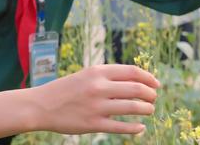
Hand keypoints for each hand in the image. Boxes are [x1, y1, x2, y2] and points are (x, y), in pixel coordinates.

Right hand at [32, 64, 159, 134]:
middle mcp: (99, 87)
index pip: (132, 71)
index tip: (156, 83)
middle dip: (150, 94)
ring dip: (146, 109)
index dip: (148, 77)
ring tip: (149, 110)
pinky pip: (121, 127)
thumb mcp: (87, 74)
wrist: (43, 104)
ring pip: (132, 108)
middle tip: (154, 98)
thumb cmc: (68, 88)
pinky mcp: (93, 124)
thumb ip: (108, 76)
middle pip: (136, 88)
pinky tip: (140, 127)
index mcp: (98, 71)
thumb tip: (135, 79)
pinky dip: (135, 128)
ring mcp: (97, 106)